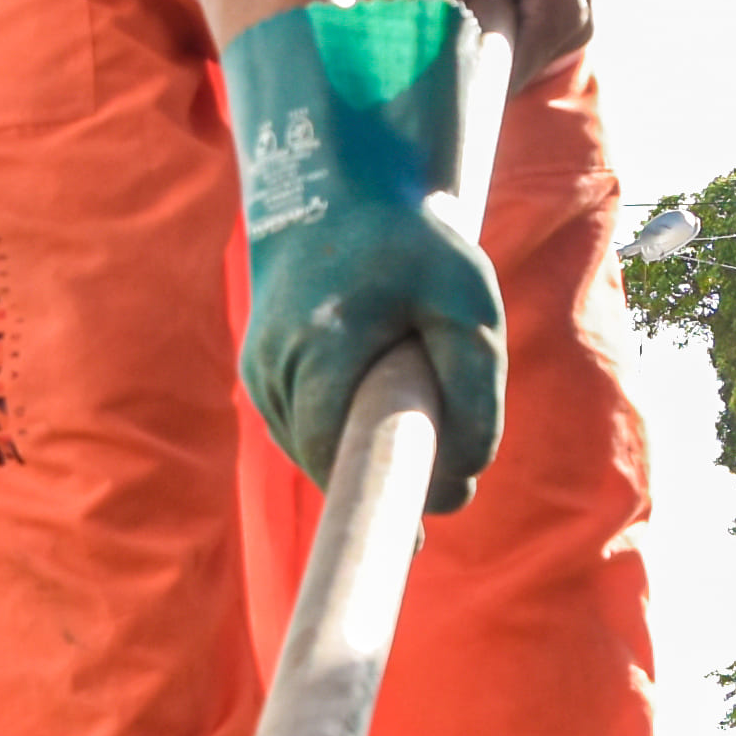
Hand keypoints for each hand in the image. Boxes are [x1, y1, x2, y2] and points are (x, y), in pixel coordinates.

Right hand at [224, 0, 506, 510]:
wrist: (339, 192)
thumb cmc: (415, 245)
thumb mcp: (470, 302)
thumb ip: (476, 389)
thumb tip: (462, 475)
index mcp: (320, 343)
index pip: (338, 452)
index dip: (378, 504)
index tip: (417, 543)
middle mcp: (275, 362)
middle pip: (329, 461)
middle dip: (387, 484)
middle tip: (449, 490)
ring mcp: (260, 371)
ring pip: (317, 452)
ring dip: (364, 461)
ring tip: (421, 444)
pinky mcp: (260, 375)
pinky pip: (307, 433)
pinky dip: (344, 441)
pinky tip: (379, 429)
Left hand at [402, 0, 598, 71]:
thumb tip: (420, 7)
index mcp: (560, 16)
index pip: (508, 75)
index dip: (467, 83)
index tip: (426, 88)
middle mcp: (575, 29)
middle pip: (513, 71)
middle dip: (471, 70)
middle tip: (421, 70)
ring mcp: (574, 24)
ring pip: (518, 56)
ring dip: (484, 51)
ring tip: (440, 49)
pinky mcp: (565, 14)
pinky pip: (526, 39)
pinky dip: (498, 34)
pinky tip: (468, 26)